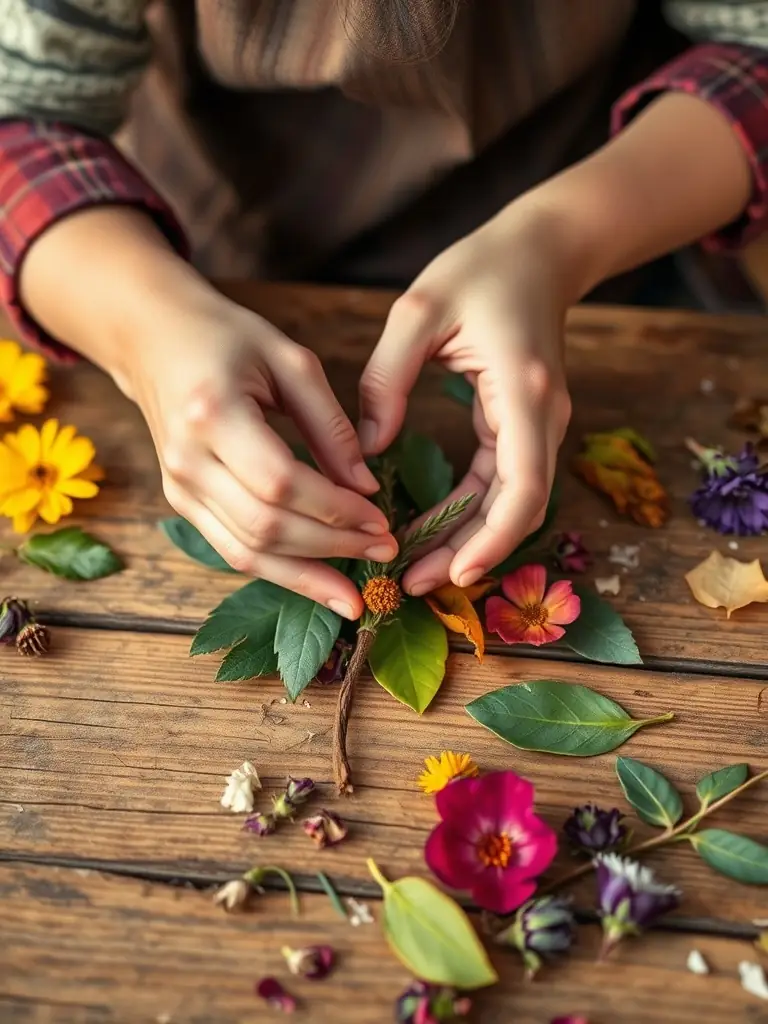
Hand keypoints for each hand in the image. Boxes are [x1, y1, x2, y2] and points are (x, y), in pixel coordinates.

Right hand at [124, 289, 397, 616]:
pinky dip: (278, 570)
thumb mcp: (290, 361)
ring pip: (246, 552)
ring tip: (354, 594)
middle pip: (265, 527)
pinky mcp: (182, 503)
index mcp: (212, 414)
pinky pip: (232, 550)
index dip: (334, 509)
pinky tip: (316, 582)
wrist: (153, 339)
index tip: (380, 519)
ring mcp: (179, 487)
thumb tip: (365, 487)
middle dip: (331, 547)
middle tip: (384, 551)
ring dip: (305, 576)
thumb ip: (330, 425)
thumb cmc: (226, 338)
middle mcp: (187, 460)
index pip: (280, 482)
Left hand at [358, 203, 577, 594]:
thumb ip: (386, 379)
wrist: (541, 251)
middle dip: (471, 553)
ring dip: (470, 540)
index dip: (494, 538)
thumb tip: (368, 448)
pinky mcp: (526, 426)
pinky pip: (502, 483)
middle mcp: (544, 417)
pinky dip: (471, 513)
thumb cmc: (480, 269)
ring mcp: (540, 425)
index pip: (523, 486)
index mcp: (524, 392)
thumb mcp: (418, 311)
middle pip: (520, 508)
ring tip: (415, 569)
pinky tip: (431, 531)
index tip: (455, 574)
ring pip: (513, 504)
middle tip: (413, 585)